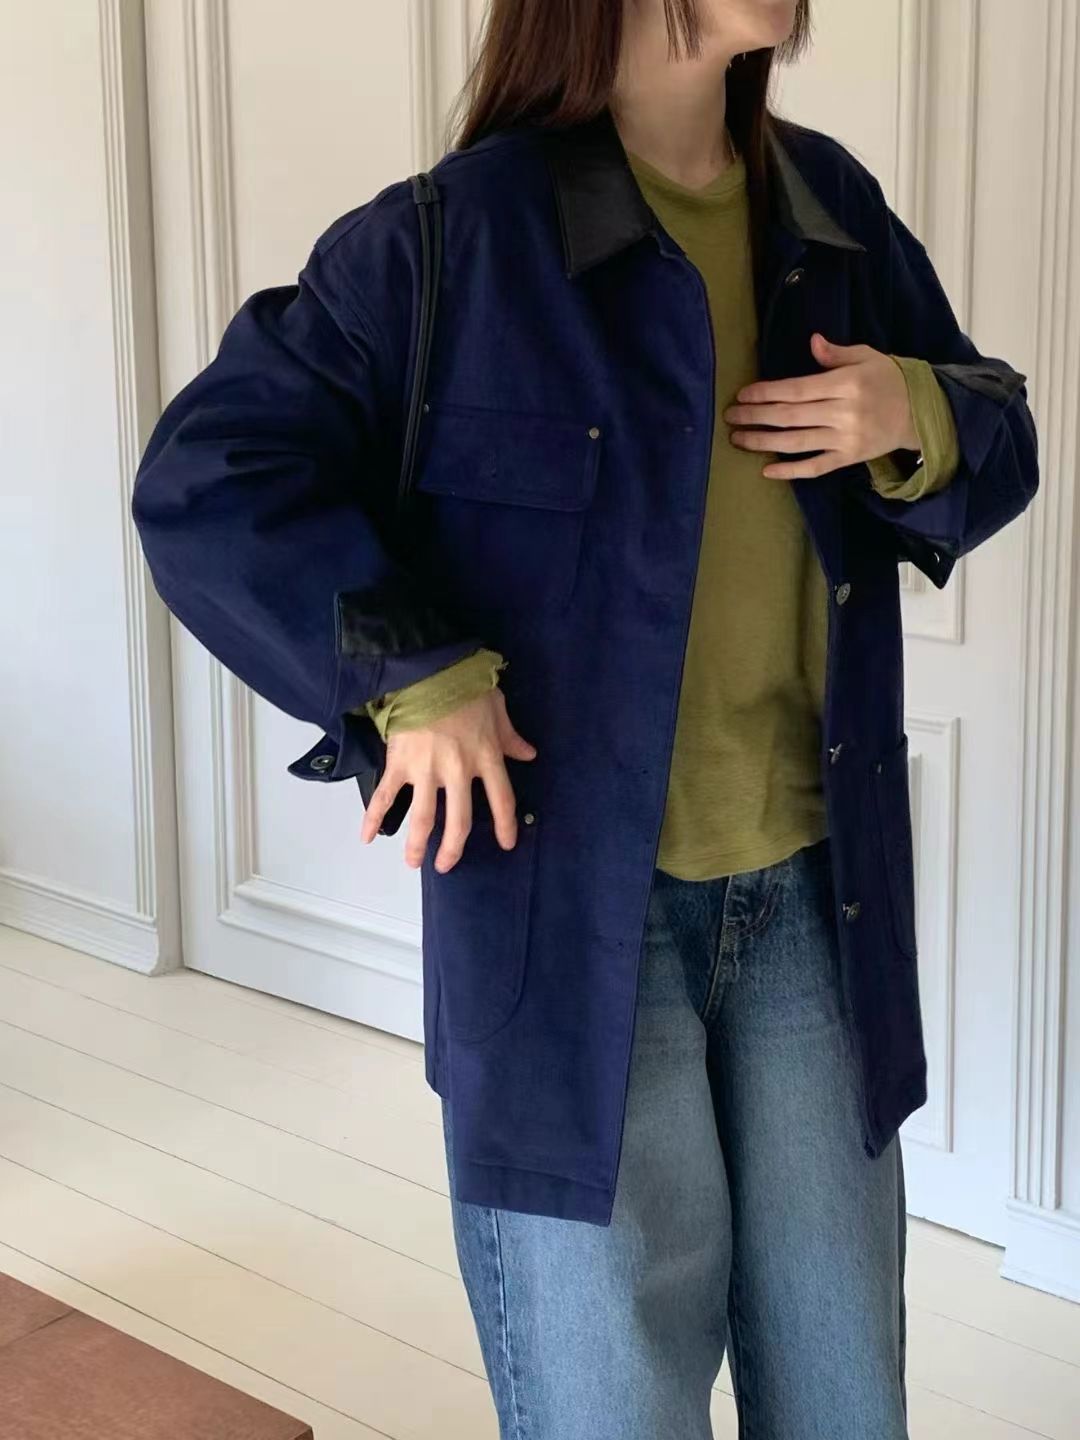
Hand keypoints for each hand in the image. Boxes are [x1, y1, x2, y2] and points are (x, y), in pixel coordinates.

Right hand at [359, 689, 536, 872]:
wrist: (429, 669)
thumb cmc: (466, 685)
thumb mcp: (498, 710)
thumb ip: (511, 737)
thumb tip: (528, 754)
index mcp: (487, 757)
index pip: (502, 800)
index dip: (505, 825)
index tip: (505, 843)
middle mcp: (458, 770)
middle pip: (459, 821)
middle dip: (453, 848)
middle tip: (446, 865)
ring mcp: (426, 769)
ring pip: (423, 817)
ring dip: (417, 844)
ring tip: (413, 862)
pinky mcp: (399, 763)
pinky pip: (385, 796)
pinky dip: (373, 818)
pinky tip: (367, 838)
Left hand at [723, 333, 919, 479]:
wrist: (921, 413)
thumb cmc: (889, 379)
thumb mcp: (866, 357)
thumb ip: (836, 354)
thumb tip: (812, 342)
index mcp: (846, 384)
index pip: (797, 390)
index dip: (767, 394)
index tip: (743, 395)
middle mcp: (844, 413)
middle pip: (790, 417)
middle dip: (756, 417)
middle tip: (729, 417)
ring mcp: (845, 439)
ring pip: (797, 443)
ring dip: (763, 442)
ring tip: (739, 439)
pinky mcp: (848, 458)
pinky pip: (815, 467)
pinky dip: (791, 471)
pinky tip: (767, 470)